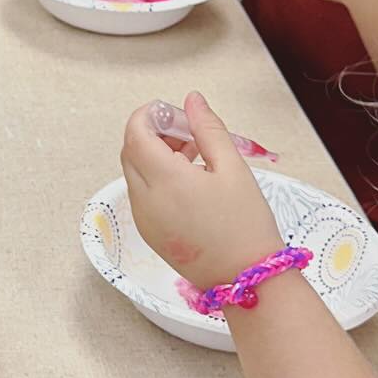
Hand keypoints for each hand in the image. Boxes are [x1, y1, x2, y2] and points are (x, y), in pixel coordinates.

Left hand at [121, 91, 281, 292]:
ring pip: (135, 172)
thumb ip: (208, 128)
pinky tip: (190, 180)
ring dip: (155, 155)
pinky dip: (157, 179)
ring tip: (196, 156)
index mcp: (164, 180)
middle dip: (154, 133)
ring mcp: (143, 218)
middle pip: (131, 151)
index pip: (135, 132)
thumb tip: (191, 99)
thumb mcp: (232, 167)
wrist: (246, 278)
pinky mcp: (148, 233)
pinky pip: (142, 195)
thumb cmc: (245, 224)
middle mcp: (144, 200)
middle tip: (189, 134)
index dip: (150, 115)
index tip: (176, 113)